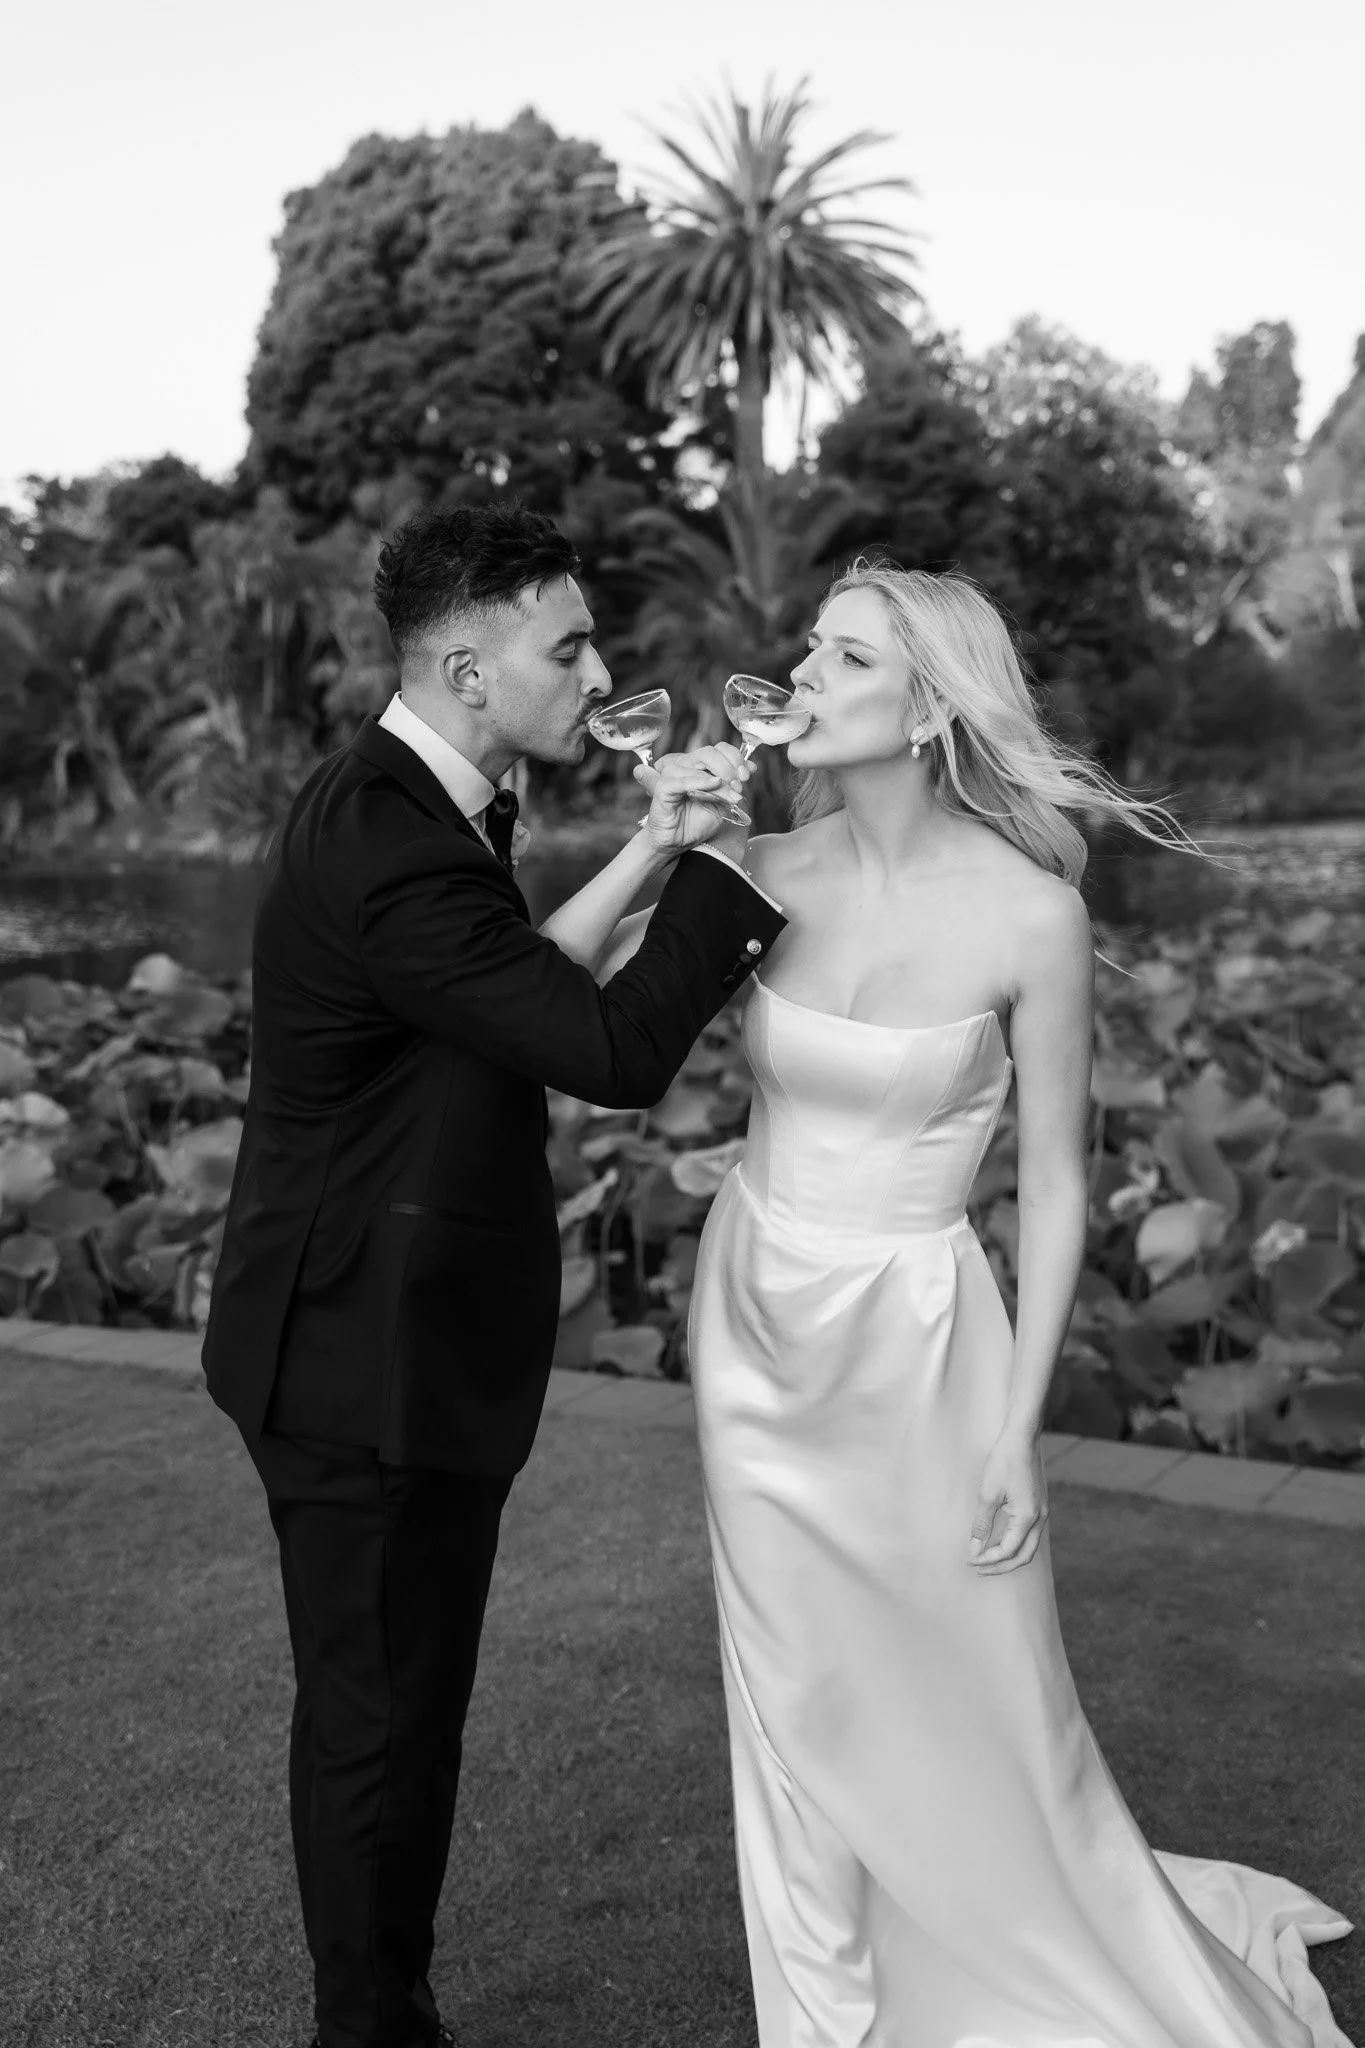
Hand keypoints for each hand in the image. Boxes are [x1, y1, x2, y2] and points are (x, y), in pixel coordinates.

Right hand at [635, 745, 751, 857]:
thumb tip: (751, 766)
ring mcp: (672, 775)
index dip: (735, 758)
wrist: (677, 842)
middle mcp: (685, 766)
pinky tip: (713, 785)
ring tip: (731, 797)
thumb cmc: (696, 823)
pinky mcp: (663, 787)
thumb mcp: (722, 803)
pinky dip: (700, 782)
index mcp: (698, 766)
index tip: (747, 774)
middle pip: (709, 753)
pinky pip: (683, 780)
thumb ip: (734, 784)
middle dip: (729, 768)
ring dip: (720, 783)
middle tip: (739, 786)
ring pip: (699, 768)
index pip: (719, 749)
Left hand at [967, 1431, 1046, 1574]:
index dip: (988, 1559)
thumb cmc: (1004, 1462)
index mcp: (1028, 1517)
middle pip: (1022, 1556)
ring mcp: (1042, 1514)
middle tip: (977, 1568)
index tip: (969, 1560)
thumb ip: (982, 1524)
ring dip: (1007, 1557)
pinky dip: (1013, 1545)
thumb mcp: (988, 1493)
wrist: (1021, 1439)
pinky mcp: (1038, 1508)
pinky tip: (997, 1543)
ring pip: (1028, 1548)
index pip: (1008, 1550)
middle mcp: (1040, 1519)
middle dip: (1000, 1566)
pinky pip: (1028, 1536)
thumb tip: (974, 1549)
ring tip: (985, 1560)